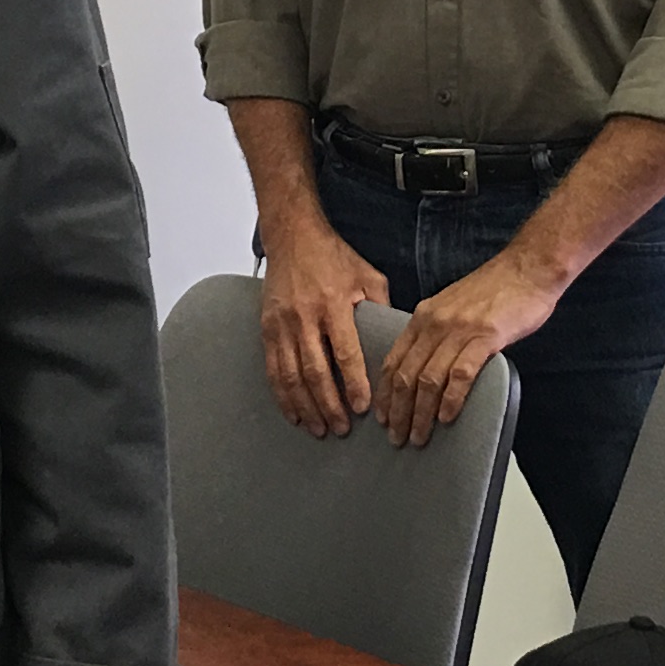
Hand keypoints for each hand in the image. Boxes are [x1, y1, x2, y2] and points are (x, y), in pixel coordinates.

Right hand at [257, 217, 389, 437]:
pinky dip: (283, 395)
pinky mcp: (267, 328)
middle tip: (342, 428)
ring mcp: (282, 324)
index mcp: (333, 304)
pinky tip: (293, 413)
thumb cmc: (333, 256)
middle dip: (330, 405)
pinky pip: (273, 369)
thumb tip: (397, 338)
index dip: (354, 383)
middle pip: (315, 372)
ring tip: (320, 428)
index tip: (363, 407)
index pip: (344, 353)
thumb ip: (382, 305)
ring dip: (306, 407)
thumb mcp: (368, 275)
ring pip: (291, 376)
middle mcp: (304, 317)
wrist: (292, 236)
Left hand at [378, 252, 560, 449]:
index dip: (384, 393)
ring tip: (418, 436)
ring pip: (428, 379)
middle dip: (398, 412)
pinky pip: (460, 374)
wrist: (527, 269)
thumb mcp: (452, 305)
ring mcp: (459, 330)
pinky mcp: (485, 337)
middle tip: (396, 437)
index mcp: (423, 316)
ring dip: (420, 413)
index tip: (382, 417)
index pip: (393, 360)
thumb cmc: (495, 289)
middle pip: (406, 375)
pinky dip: (450, 400)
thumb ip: (437, 330)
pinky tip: (446, 417)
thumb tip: (426, 363)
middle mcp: (435, 323)